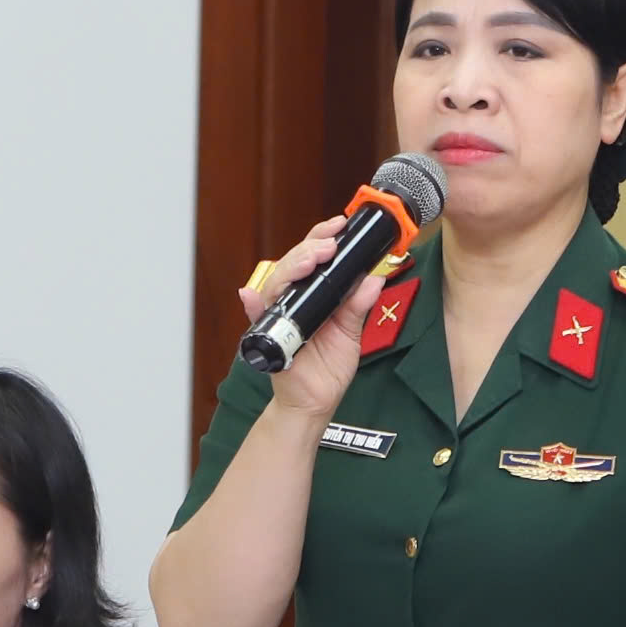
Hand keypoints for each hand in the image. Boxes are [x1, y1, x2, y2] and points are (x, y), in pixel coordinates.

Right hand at [238, 218, 387, 421]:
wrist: (317, 401)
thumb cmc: (328, 367)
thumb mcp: (351, 333)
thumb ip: (359, 305)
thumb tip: (375, 279)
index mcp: (313, 294)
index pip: (313, 257)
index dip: (322, 238)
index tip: (339, 225)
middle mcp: (293, 300)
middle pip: (293, 264)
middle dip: (310, 249)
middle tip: (328, 246)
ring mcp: (278, 315)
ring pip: (277, 283)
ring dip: (292, 269)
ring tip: (310, 261)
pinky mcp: (268, 335)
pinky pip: (256, 318)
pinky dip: (253, 305)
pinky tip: (250, 295)